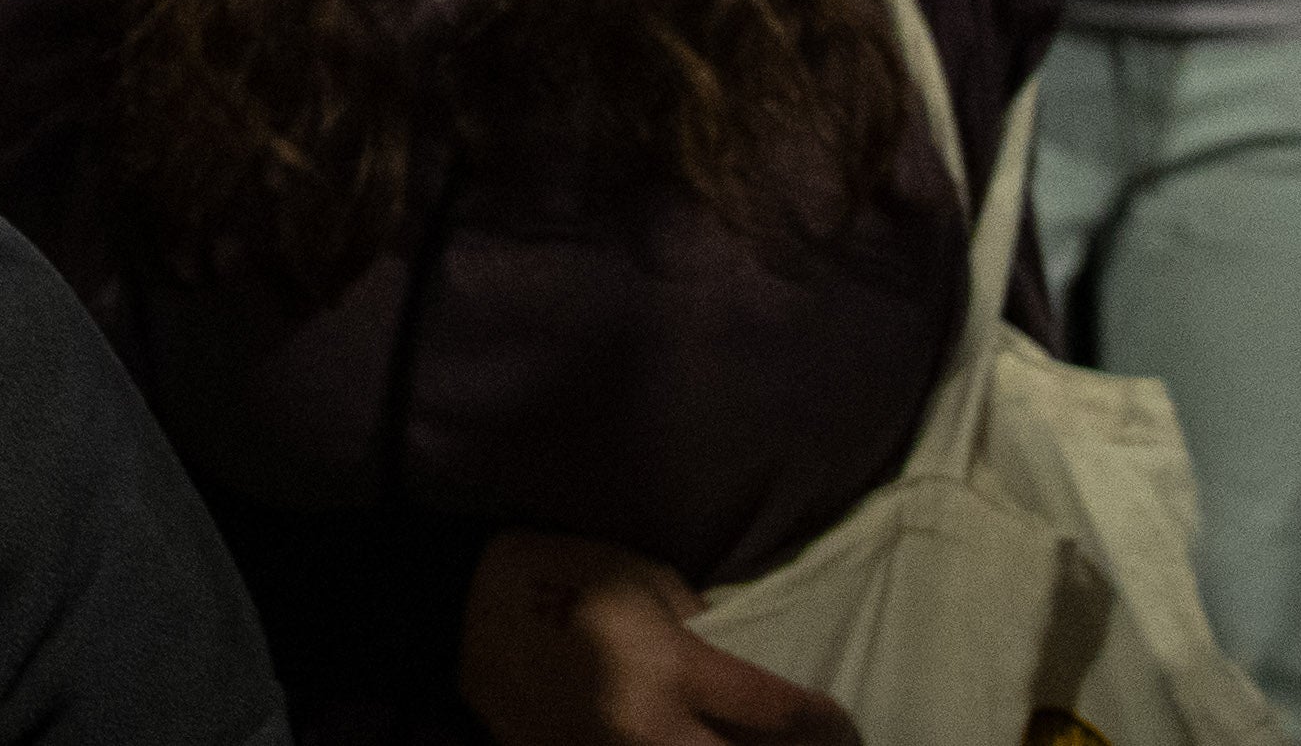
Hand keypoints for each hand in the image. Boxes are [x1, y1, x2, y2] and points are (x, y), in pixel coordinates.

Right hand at [462, 532, 859, 745]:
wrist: (458, 608)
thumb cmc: (558, 572)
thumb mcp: (642, 577)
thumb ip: (697, 628)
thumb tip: (734, 666)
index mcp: (668, 666)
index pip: (772, 712)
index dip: (822, 724)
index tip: (842, 725)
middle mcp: (647, 728)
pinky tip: (688, 743)